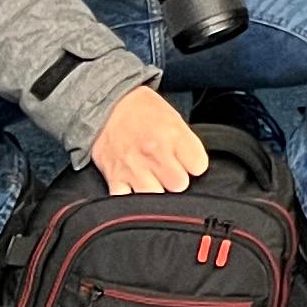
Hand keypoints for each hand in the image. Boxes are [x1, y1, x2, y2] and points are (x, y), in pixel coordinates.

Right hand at [88, 88, 207, 195]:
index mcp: (172, 134)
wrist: (108, 106)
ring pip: (156, 196)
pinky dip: (132, 196)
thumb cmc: (143, 111)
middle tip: (168, 170)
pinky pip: (129, 200)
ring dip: (156, 190)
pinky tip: (135, 185)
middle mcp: (154, 151)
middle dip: (176, 179)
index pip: (198, 166)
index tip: (188, 163)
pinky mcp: (115, 177)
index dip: (194, 165)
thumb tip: (195, 167)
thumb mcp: (173, 118)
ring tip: (153, 178)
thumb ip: (186, 143)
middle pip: (179, 184)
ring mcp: (133, 166)